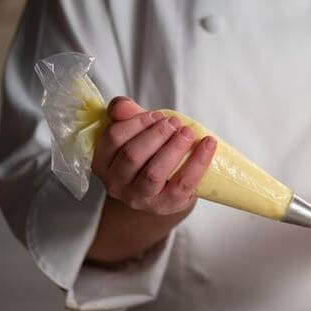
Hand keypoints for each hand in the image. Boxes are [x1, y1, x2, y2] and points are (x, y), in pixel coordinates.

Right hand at [92, 97, 216, 214]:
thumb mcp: (137, 134)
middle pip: (133, 155)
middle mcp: (116, 184)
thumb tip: (122, 105)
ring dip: (174, 147)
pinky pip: (183, 183)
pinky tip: (208, 144)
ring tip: (188, 132)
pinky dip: (198, 161)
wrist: (165, 189)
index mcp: (103, 163)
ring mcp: (140, 198)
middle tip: (175, 123)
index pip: (113, 137)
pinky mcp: (166, 205)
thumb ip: (128, 115)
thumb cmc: (149, 156)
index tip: (157, 115)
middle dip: (157, 134)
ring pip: (154, 172)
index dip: (137, 122)